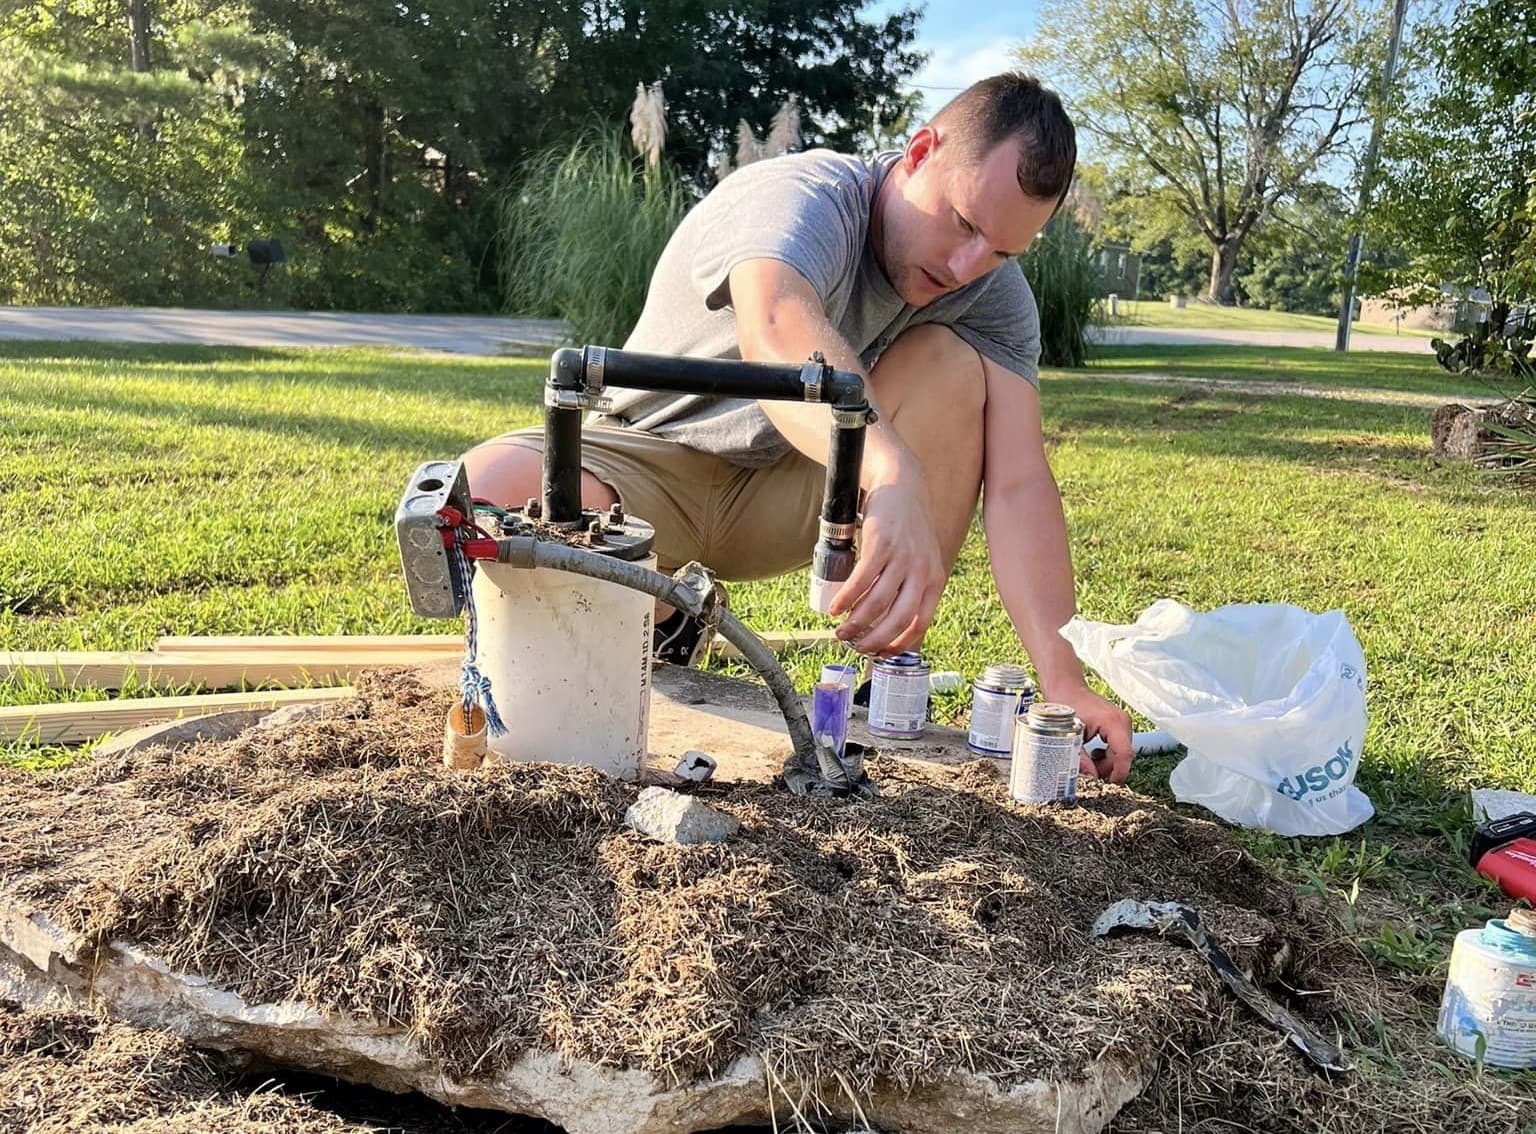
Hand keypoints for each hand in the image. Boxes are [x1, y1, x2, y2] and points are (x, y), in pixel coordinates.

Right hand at [828, 451, 945, 656]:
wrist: (900, 484)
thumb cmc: (905, 527)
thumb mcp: (920, 557)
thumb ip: (911, 584)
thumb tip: (887, 622)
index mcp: (935, 579)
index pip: (920, 623)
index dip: (898, 645)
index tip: (878, 655)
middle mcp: (922, 571)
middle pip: (898, 619)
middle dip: (873, 640)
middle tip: (854, 647)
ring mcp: (903, 558)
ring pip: (877, 604)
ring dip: (856, 623)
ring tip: (841, 630)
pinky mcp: (882, 545)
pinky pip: (862, 581)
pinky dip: (846, 599)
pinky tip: (835, 607)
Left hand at [1047, 682, 1132, 783]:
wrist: (1065, 688)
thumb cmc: (1066, 705)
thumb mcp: (1070, 736)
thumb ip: (1080, 760)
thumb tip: (1090, 780)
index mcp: (1113, 722)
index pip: (1125, 754)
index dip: (1119, 773)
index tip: (1109, 785)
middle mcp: (1123, 721)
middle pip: (1123, 756)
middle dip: (1107, 769)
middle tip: (1088, 772)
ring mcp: (1122, 723)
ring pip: (1120, 753)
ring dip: (1106, 762)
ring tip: (1087, 760)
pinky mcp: (1118, 725)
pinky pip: (1118, 747)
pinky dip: (1106, 755)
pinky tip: (1092, 753)